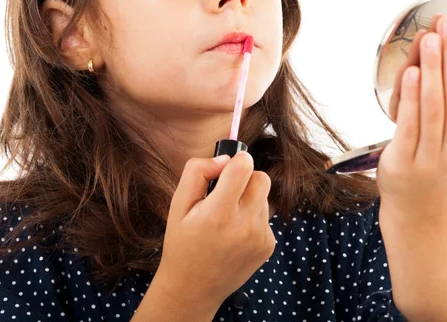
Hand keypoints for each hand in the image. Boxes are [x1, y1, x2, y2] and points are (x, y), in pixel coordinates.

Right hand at [157, 152, 274, 308]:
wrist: (193, 288)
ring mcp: (259, 238)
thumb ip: (197, 172)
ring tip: (227, 219)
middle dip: (246, 178)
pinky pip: (265, 216)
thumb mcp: (178, 204)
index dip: (236, 160)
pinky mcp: (269, 246)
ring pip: (264, 197)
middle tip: (226, 193)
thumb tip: (225, 158)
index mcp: (218, 213)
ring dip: (248, 200)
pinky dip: (252, 218)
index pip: (245, 167)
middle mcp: (244, 226)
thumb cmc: (183, 242)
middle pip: (261, 178)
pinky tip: (235, 234)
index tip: (227, 168)